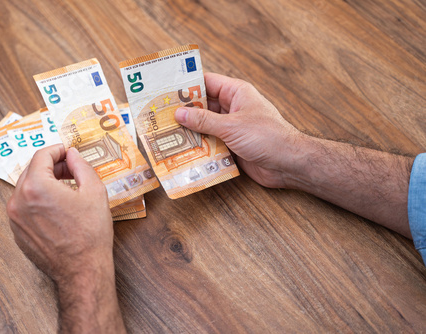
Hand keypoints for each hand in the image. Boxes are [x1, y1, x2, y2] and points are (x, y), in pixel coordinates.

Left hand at [6, 144, 112, 281]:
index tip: (68, 151)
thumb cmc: (90, 234)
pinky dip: (38, 200)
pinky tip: (58, 208)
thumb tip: (72, 154)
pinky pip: (25, 207)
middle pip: (32, 170)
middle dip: (51, 166)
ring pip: (27, 188)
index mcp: (36, 187)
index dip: (57, 150)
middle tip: (71, 169)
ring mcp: (15, 219)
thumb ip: (81, 165)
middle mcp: (18, 201)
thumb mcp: (94, 191)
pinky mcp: (17, 233)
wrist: (82, 270)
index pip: (41, 156)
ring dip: (45, 182)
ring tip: (67, 189)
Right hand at [175, 72, 303, 187]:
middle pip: (202, 106)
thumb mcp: (232, 126)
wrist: (288, 164)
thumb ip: (204, 120)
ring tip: (165, 134)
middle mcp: (232, 108)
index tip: (165, 88)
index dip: (186, 84)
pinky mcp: (231, 146)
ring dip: (189, 131)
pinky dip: (197, 146)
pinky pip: (210, 143)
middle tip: (159, 116)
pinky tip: (181, 150)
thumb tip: (179, 113)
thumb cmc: (266, 136)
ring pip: (204, 126)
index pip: (206, 82)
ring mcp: (231, 128)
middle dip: (183, 111)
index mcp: (236, 93)